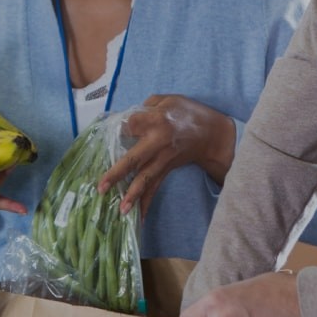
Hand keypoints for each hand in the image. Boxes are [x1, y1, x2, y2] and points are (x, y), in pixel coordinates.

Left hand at [97, 94, 235, 215]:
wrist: (215, 134)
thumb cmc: (190, 113)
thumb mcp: (169, 99)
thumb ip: (147, 106)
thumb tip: (128, 118)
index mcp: (157, 120)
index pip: (130, 125)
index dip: (120, 128)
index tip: (111, 131)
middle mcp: (158, 142)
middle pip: (134, 159)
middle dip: (117, 174)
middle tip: (101, 187)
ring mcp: (164, 158)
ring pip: (145, 178)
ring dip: (132, 195)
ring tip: (121, 210)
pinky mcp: (168, 169)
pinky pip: (156, 187)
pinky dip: (147, 202)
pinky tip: (139, 217)